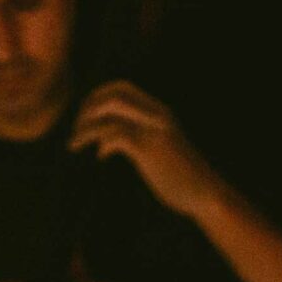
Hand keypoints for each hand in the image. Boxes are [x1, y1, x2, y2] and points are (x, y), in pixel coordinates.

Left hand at [70, 80, 222, 218]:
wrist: (206, 194)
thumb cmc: (183, 177)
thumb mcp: (162, 149)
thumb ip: (143, 138)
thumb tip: (115, 141)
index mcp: (158, 112)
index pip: (121, 88)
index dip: (97, 98)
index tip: (86, 118)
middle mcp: (155, 115)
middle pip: (112, 94)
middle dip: (87, 108)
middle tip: (77, 130)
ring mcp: (152, 131)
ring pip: (109, 113)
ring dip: (86, 127)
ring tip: (75, 143)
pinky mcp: (148, 149)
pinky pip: (115, 135)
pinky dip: (101, 143)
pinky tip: (101, 157)